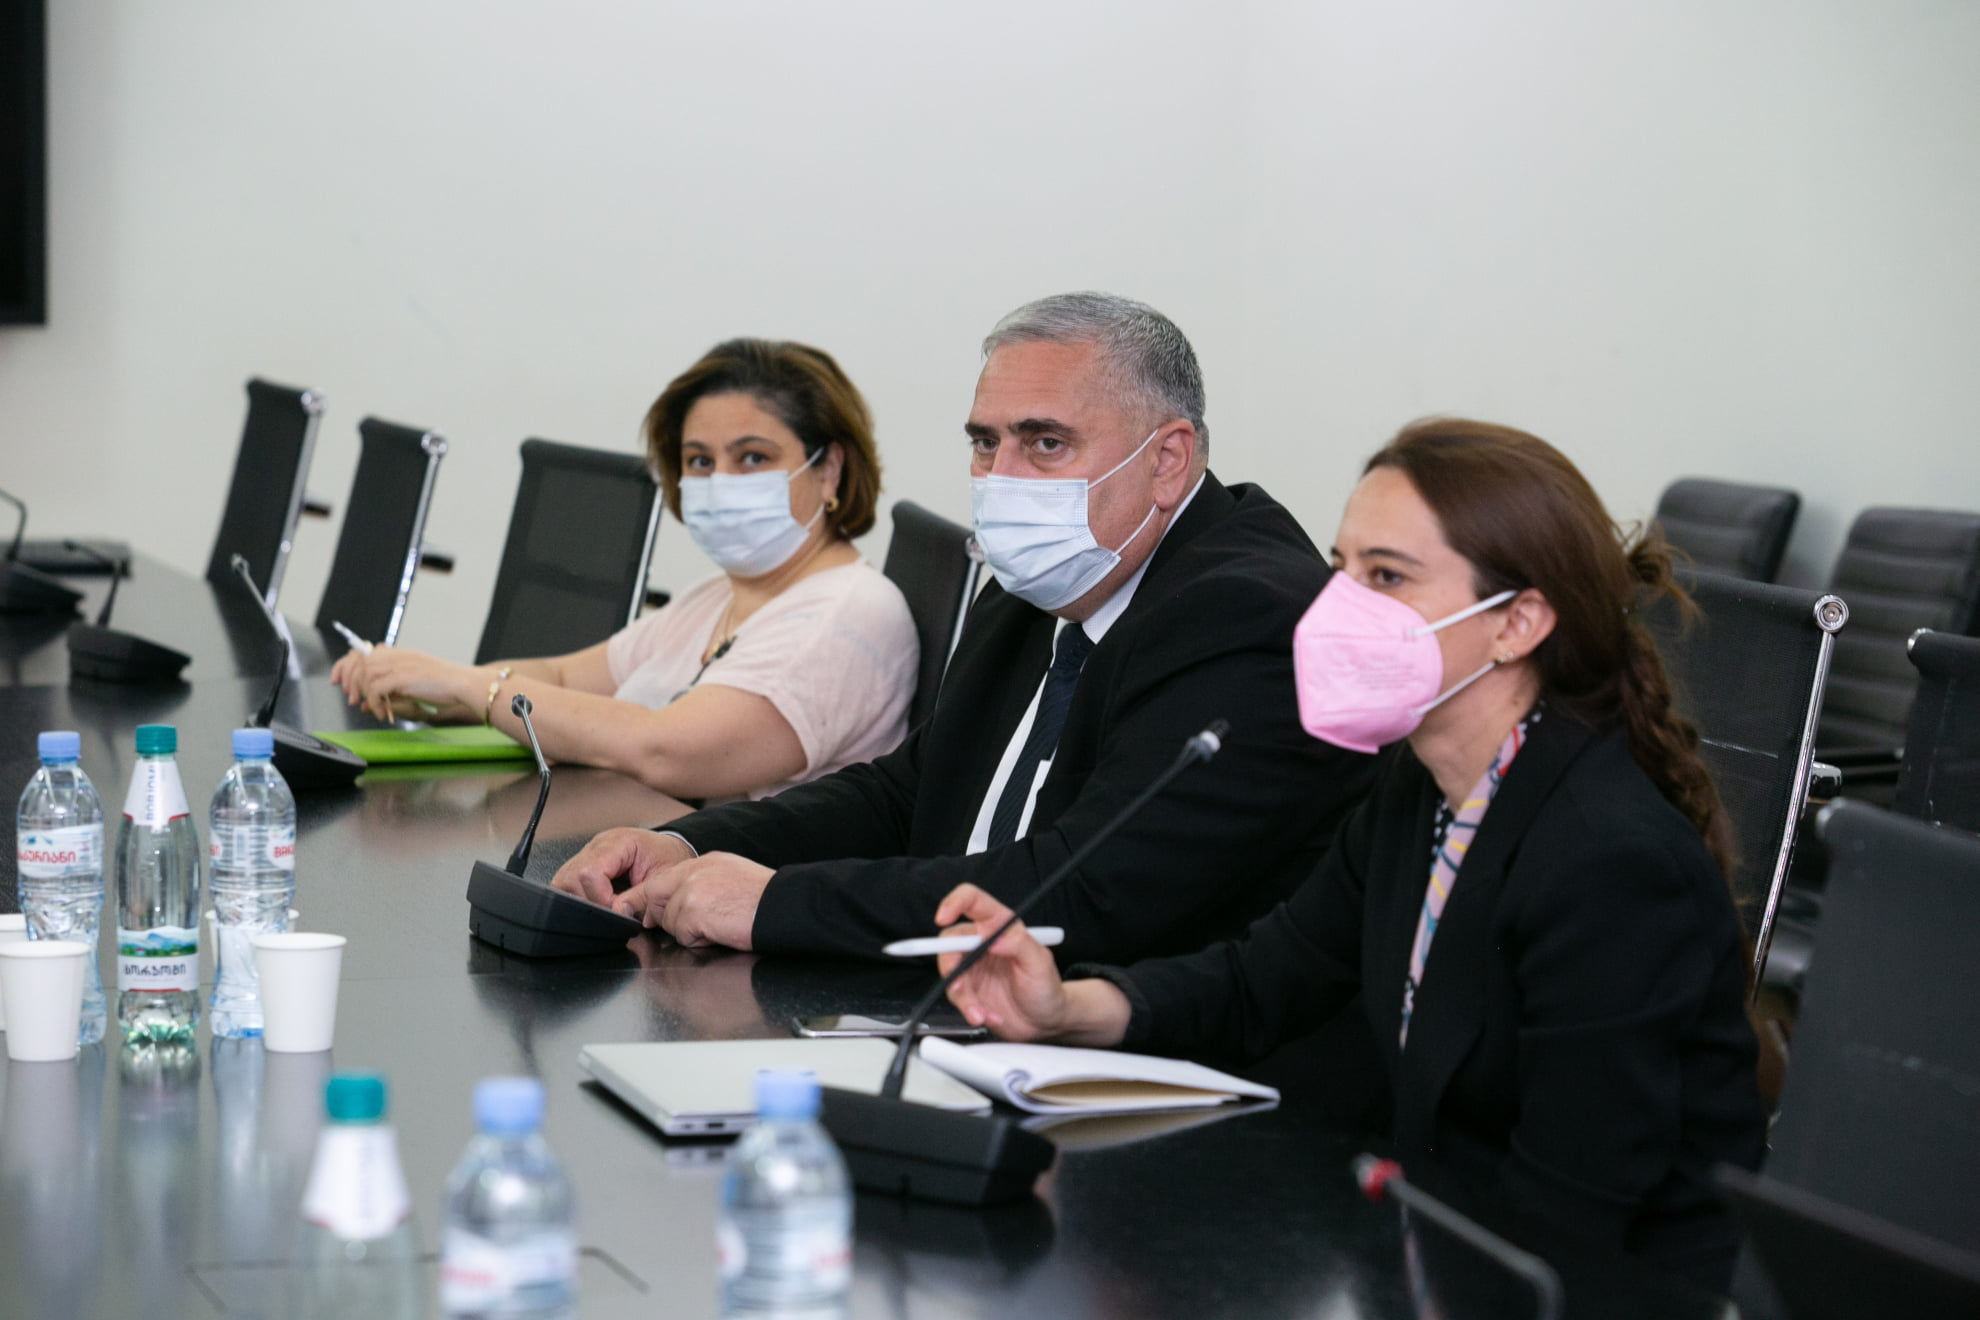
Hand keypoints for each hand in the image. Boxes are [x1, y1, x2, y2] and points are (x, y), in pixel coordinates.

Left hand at [338, 646, 479, 722]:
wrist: (462, 684)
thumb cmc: (443, 687)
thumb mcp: (411, 685)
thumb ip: (388, 691)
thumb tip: (364, 704)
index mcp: (398, 653)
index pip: (361, 653)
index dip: (344, 666)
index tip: (339, 683)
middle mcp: (396, 655)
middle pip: (358, 662)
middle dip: (350, 681)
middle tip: (352, 700)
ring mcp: (400, 664)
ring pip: (365, 674)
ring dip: (364, 694)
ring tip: (373, 709)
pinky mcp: (402, 676)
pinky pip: (377, 688)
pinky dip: (376, 702)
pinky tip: (384, 713)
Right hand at [551, 828, 694, 905]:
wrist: (669, 850)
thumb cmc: (668, 859)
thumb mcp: (662, 880)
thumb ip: (640, 898)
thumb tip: (618, 915)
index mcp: (618, 842)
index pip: (590, 872)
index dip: (601, 898)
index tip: (617, 910)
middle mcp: (597, 845)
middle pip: (571, 878)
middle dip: (590, 902)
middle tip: (612, 910)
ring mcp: (587, 853)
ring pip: (564, 881)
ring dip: (581, 900)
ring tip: (604, 906)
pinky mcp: (583, 864)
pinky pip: (567, 883)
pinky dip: (578, 897)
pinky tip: (596, 902)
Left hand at [636, 853, 773, 950]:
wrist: (783, 905)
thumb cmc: (765, 898)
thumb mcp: (730, 878)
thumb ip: (701, 885)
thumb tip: (677, 906)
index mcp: (704, 862)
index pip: (662, 879)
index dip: (647, 898)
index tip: (633, 908)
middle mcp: (694, 871)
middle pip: (655, 895)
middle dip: (663, 916)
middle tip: (695, 924)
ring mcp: (691, 890)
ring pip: (670, 920)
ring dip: (690, 931)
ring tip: (720, 924)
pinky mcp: (693, 911)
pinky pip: (682, 935)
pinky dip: (699, 940)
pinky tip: (721, 930)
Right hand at [933, 884, 1073, 1042]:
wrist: (1044, 1022)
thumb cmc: (1046, 987)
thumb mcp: (1039, 962)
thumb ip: (1019, 944)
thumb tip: (996, 938)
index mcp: (1000, 926)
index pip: (973, 902)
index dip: (954, 903)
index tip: (943, 916)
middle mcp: (982, 943)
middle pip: (950, 940)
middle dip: (949, 962)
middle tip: (957, 981)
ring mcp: (973, 967)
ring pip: (950, 973)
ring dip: (962, 995)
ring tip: (980, 1011)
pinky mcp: (968, 991)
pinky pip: (956, 996)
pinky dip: (969, 1009)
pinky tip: (988, 1015)